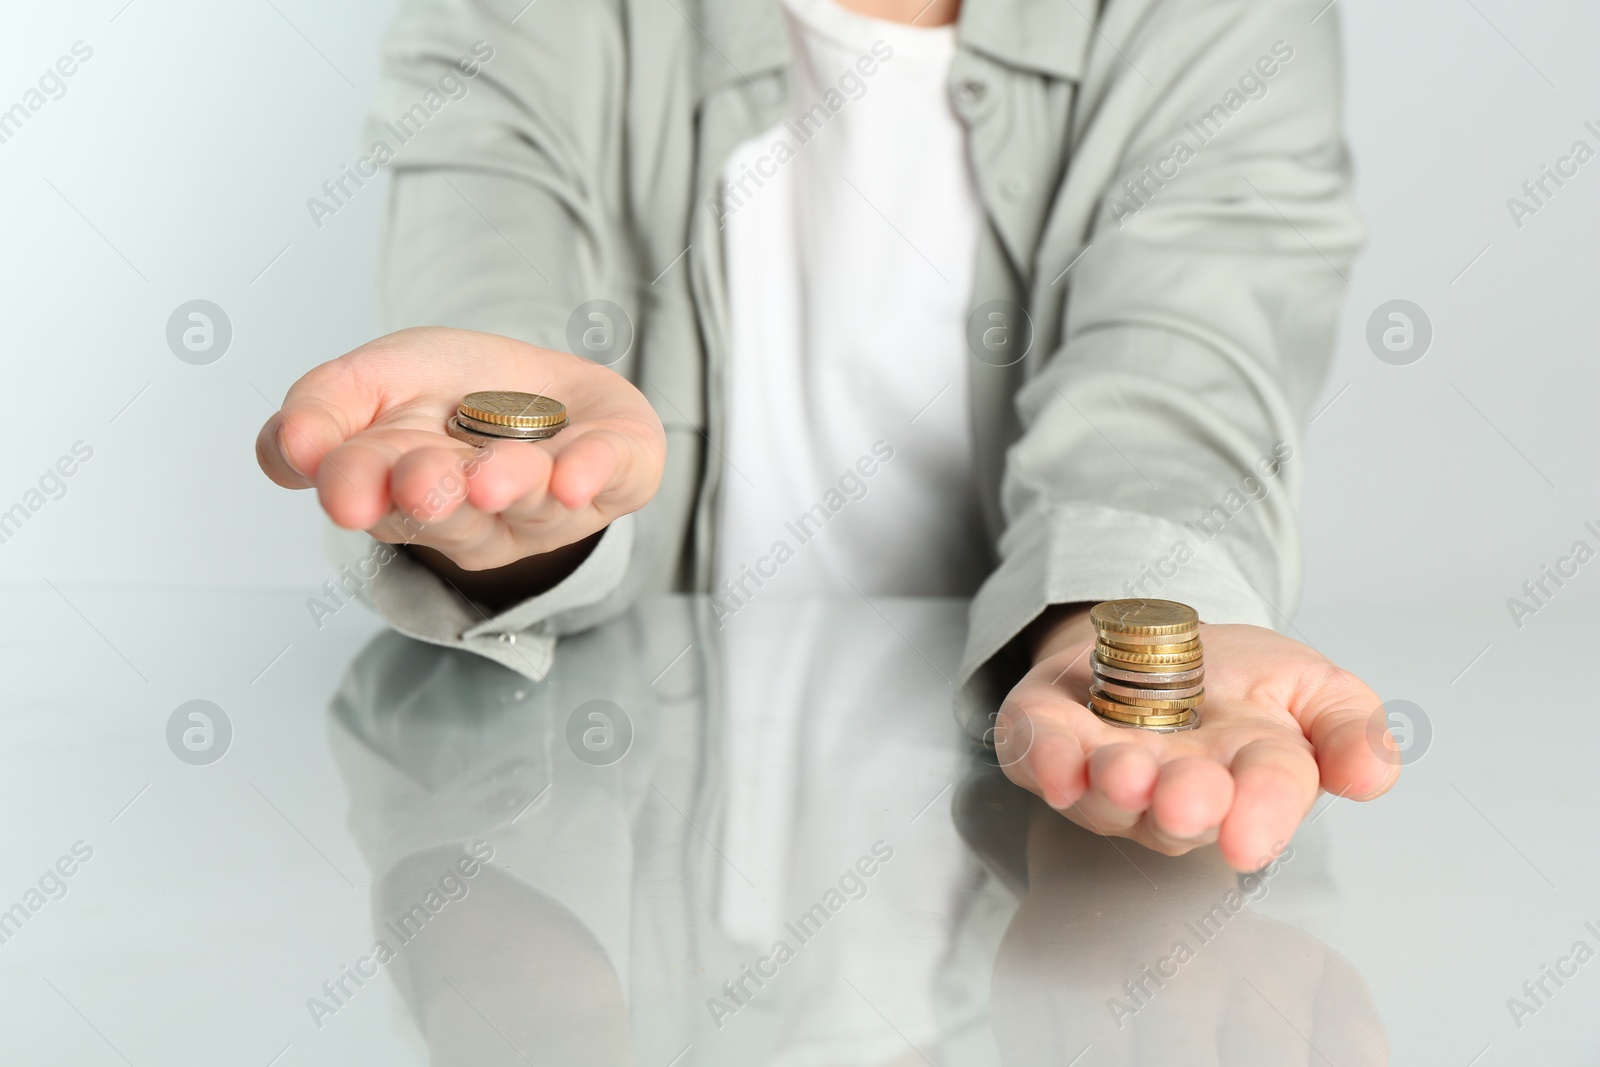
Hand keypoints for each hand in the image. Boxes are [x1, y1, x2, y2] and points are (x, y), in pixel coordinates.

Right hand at [255, 327, 664, 571]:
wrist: (548, 383)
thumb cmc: (453, 389)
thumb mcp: (375, 375)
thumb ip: (325, 405)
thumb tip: (293, 450)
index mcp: (399, 490)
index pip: (368, 492)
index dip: (354, 486)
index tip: (343, 491)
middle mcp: (472, 514)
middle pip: (448, 514)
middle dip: (433, 493)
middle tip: (420, 482)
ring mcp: (546, 505)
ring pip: (527, 501)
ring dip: (509, 485)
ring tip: (493, 477)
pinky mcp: (617, 478)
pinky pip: (610, 479)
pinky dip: (592, 473)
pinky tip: (576, 478)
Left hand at [996, 609, 1398, 869]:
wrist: (1156, 639)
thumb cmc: (1238, 679)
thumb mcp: (1311, 684)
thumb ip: (1348, 726)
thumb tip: (1370, 774)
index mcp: (1251, 775)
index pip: (1266, 797)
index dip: (1260, 817)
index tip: (1249, 838)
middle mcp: (1176, 790)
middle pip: (1178, 812)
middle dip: (1181, 806)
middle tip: (1185, 799)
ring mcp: (1107, 772)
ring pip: (1104, 796)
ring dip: (1111, 787)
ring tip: (1124, 770)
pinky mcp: (1048, 744)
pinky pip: (1038, 760)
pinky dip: (1043, 760)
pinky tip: (1052, 760)